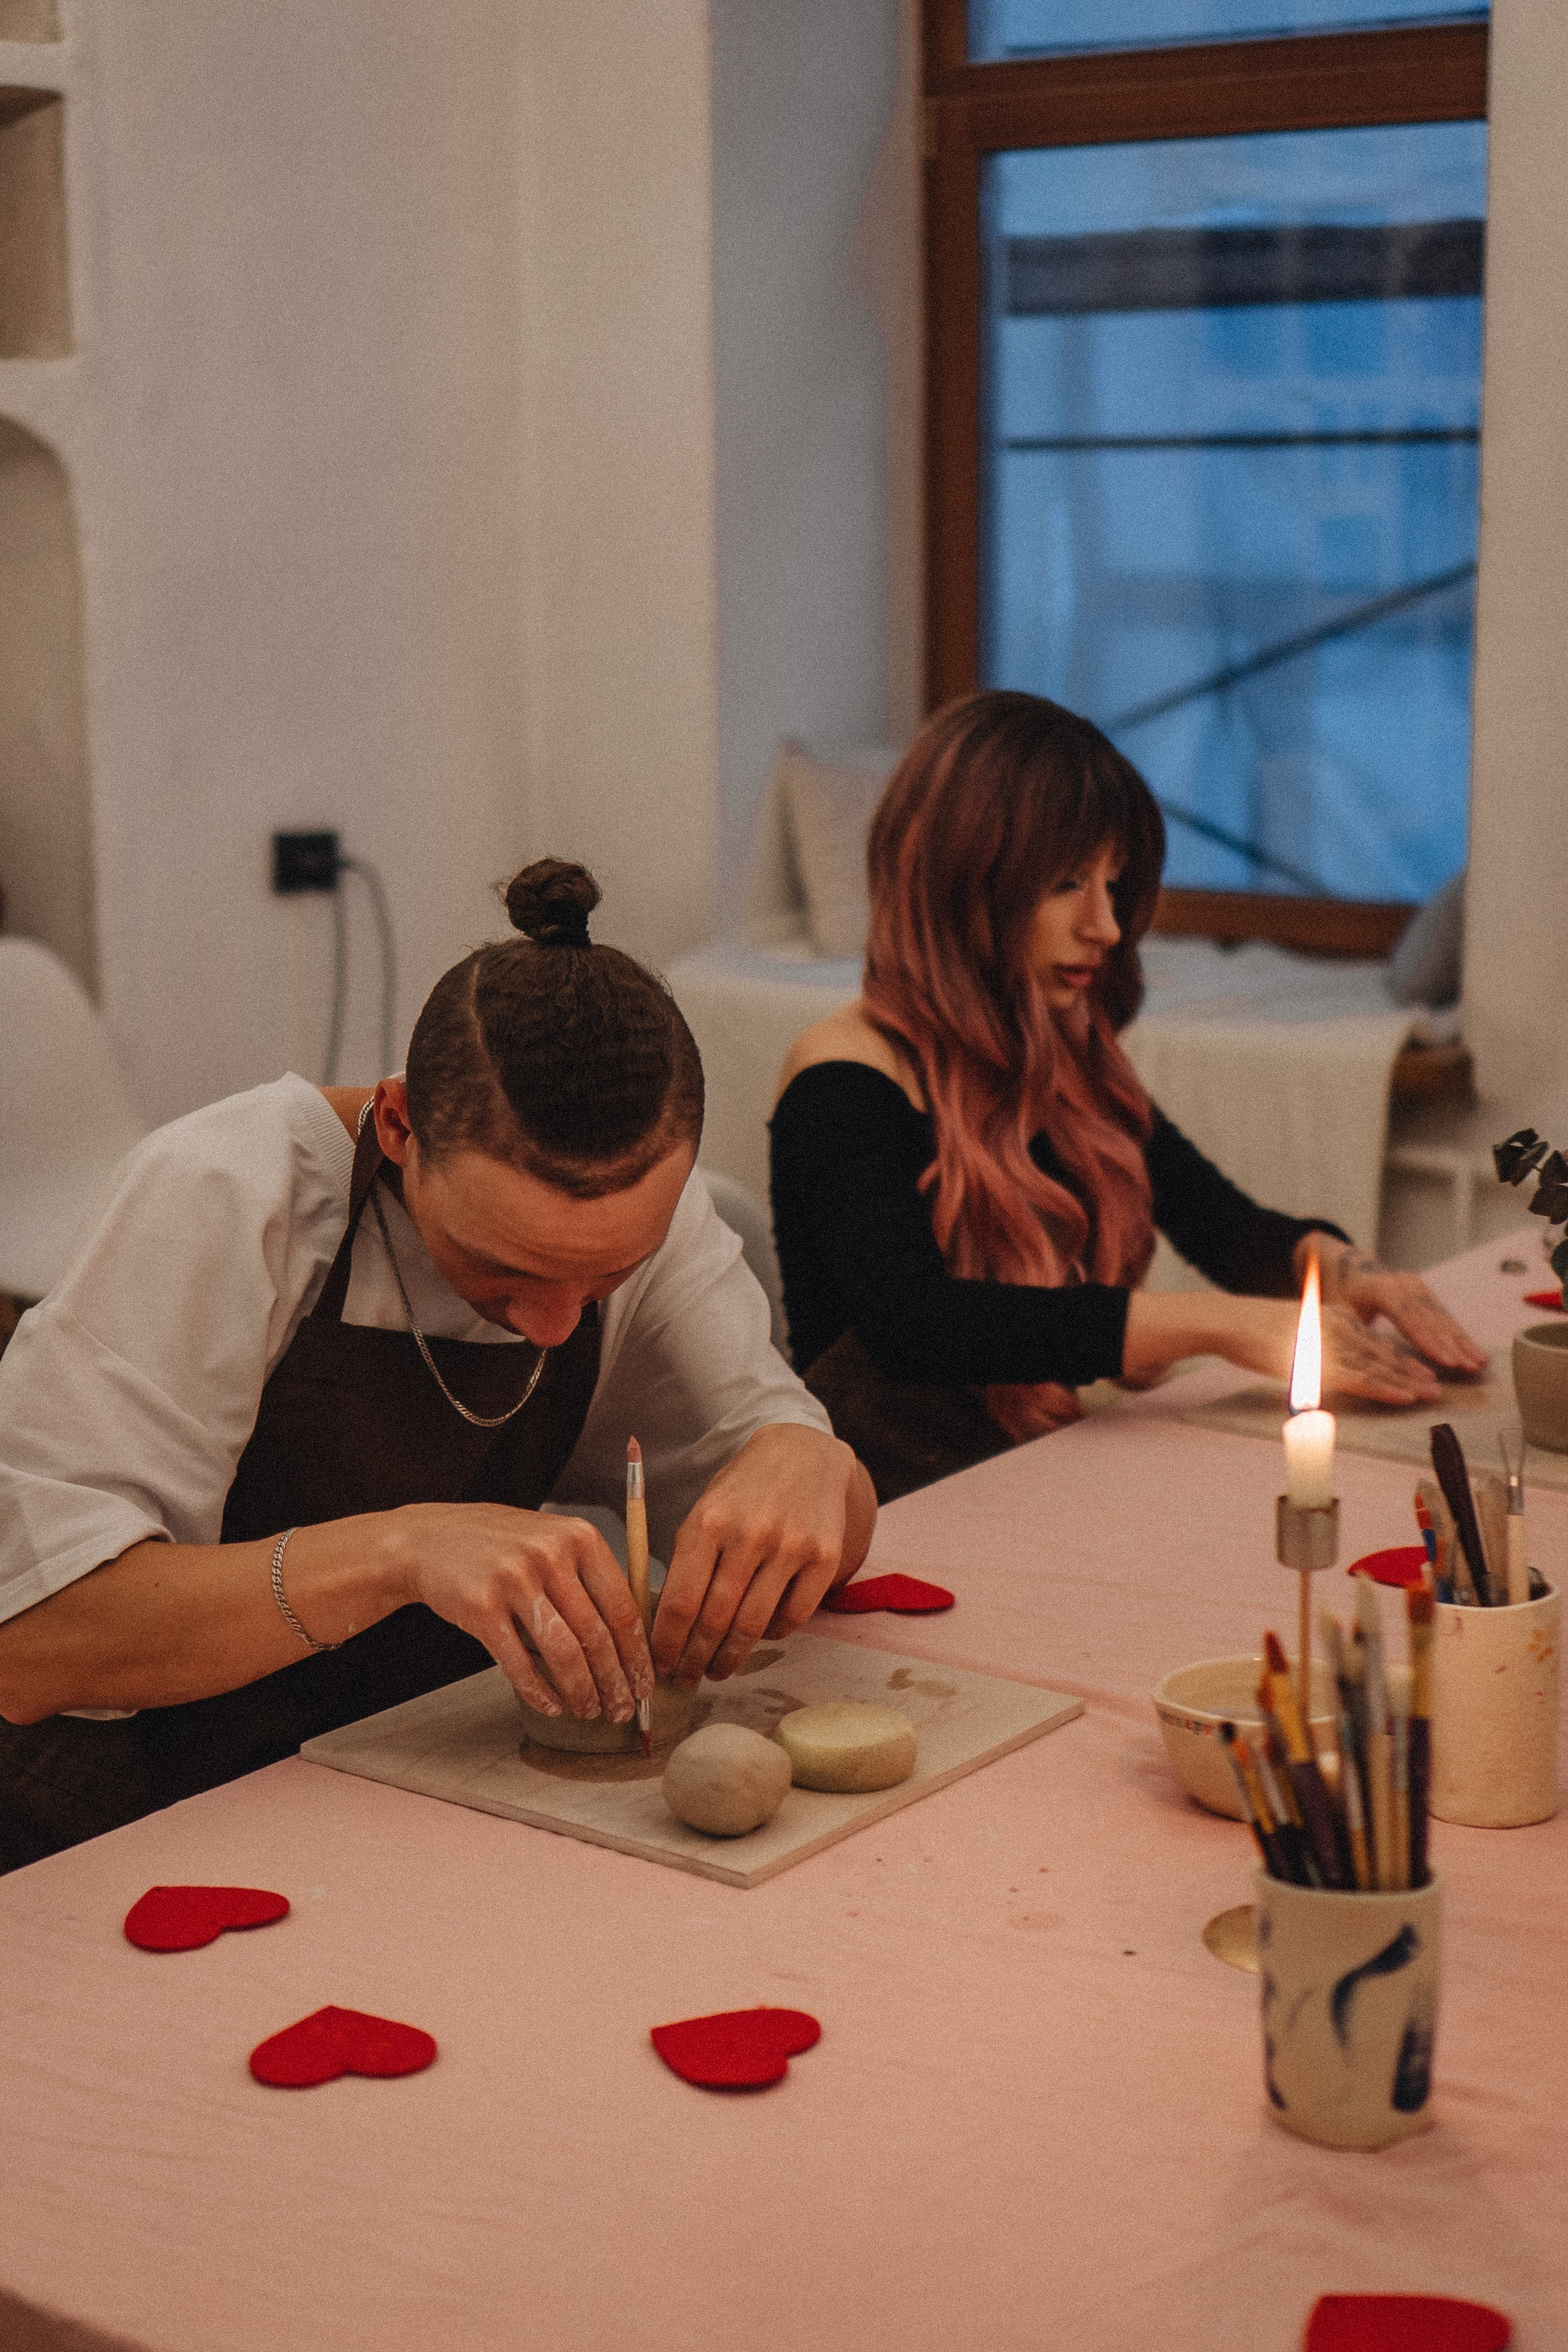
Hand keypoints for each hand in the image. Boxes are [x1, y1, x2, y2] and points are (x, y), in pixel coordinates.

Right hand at [383, 1502, 652, 1722]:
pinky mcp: (481, 1607)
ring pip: (563, 1652)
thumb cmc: (501, 1545)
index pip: (623, 1606)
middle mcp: (550, 1554)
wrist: (430, 1538)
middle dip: (614, 1681)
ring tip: (590, 1712)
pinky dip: (540, 1692)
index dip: (637, 1653)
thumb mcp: (553, 1541)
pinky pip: (519, 1662)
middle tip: (622, 1709)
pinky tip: (552, 1706)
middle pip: (596, 1634)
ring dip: (582, 1691)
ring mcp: (514, 1579)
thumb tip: (631, 1637)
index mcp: (579, 1537)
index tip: (645, 1682)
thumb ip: (589, 1577)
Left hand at [651, 1424, 870, 1686]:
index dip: (667, 1644)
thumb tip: (668, 1631)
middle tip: (686, 1677)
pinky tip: (758, 1636)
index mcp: (707, 1522)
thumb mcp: (703, 1514)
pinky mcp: (824, 1558)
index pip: (681, 1602)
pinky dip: (771, 1635)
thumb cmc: (742, 1493)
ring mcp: (791, 1546)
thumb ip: (686, 1566)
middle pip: (715, 1620)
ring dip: (731, 1657)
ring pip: (753, 1626)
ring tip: (717, 1669)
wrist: (803, 1455)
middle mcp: (749, 1534)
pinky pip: (792, 1617)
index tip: (660, 1664)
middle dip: (696, 1658)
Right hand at [1124, 1289, 1445, 1402]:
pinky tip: (1405, 1396)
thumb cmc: (1255, 1333)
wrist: (1229, 1322)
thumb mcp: (1296, 1337)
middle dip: (1415, 1370)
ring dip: (1408, 1381)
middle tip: (1440, 1387)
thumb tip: (1326, 1367)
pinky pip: (1361, 1378)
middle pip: (1385, 1353)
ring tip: (1432, 1395)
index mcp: (1335, 1319)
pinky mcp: (1320, 1360)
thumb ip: (1316, 1349)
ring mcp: (1331, 1344)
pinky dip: (1386, 1388)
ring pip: (1379, 1365)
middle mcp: (1340, 1327)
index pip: (1376, 1341)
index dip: (1403, 1358)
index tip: (1425, 1372)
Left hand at [1315, 1240, 1488, 1378]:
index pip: (1407, 1316)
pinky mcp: (1423, 1293)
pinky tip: (1474, 1351)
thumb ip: (1342, 1331)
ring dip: (1462, 1340)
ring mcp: (1416, 1287)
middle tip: (1470, 1367)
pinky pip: (1444, 1315)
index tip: (1444, 1360)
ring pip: (1442, 1316)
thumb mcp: (1333, 1309)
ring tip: (1479, 1362)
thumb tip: (1343, 1357)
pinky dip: (1460, 1334)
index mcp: (1379, 1287)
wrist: (1344, 1262)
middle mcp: (1403, 1283)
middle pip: (1431, 1317)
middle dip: (1453, 1344)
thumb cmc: (1336, 1289)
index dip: (1427, 1340)